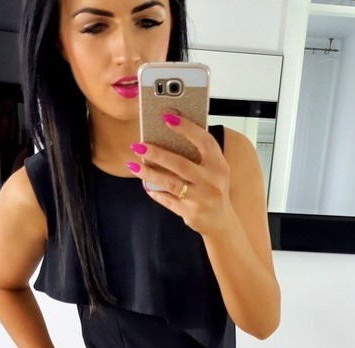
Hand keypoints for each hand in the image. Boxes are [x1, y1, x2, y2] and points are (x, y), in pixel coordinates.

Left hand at [127, 114, 232, 235]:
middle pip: (180, 164)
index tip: (167, 117)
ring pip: (170, 183)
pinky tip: (145, 185)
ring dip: (149, 173)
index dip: (187, 128)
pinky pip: (167, 200)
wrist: (221, 221)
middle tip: (138, 146)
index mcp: (219, 165)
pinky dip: (155, 192)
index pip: (204, 141)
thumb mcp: (214, 170)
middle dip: (157, 153)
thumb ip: (198, 155)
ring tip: (133, 166)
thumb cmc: (213, 189)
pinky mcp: (190, 213)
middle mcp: (212, 181)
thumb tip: (167, 137)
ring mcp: (201, 199)